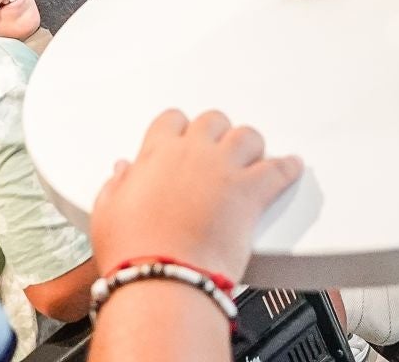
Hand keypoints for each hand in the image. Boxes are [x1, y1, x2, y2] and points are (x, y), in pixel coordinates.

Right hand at [91, 109, 303, 281]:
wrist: (162, 278)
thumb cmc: (132, 252)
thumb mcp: (107, 213)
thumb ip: (116, 185)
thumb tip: (122, 170)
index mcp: (156, 154)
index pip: (172, 120)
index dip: (180, 130)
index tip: (184, 140)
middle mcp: (192, 153)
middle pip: (214, 121)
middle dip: (217, 134)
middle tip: (218, 152)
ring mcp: (224, 170)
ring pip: (248, 137)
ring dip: (250, 147)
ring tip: (251, 159)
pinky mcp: (250, 193)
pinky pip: (279, 169)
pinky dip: (287, 167)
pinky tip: (291, 167)